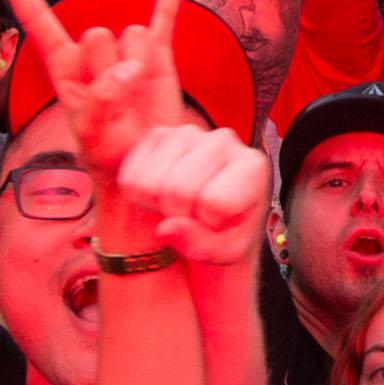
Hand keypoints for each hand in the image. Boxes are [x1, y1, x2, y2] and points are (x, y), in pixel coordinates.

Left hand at [0, 0, 206, 181]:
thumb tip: (129, 69)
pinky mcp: (158, 53)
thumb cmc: (108, 153)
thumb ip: (101, 98)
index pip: (38, 20)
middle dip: (109, 69)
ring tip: (137, 98)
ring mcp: (126, 50)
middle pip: (99, 34)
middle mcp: (92, 52)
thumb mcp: (91, 133)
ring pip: (133, 35)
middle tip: (115, 103)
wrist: (144, 165)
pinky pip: (164, 14)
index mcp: (63, 65)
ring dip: (139, 67)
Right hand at [112, 119, 273, 269]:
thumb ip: (203, 247)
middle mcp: (223, 140)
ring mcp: (188, 133)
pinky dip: (140, 197)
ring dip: (159, 206)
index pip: (216, 202)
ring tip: (180, 205)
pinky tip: (163, 194)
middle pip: (178, 191)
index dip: (209, 224)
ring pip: (151, 184)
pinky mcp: (157, 136)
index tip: (218, 222)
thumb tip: (166, 229)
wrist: (211, 214)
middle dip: (180, 216)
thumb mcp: (227, 251)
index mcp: (252, 165)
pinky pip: (131, 178)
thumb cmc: (225, 231)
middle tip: (193, 215)